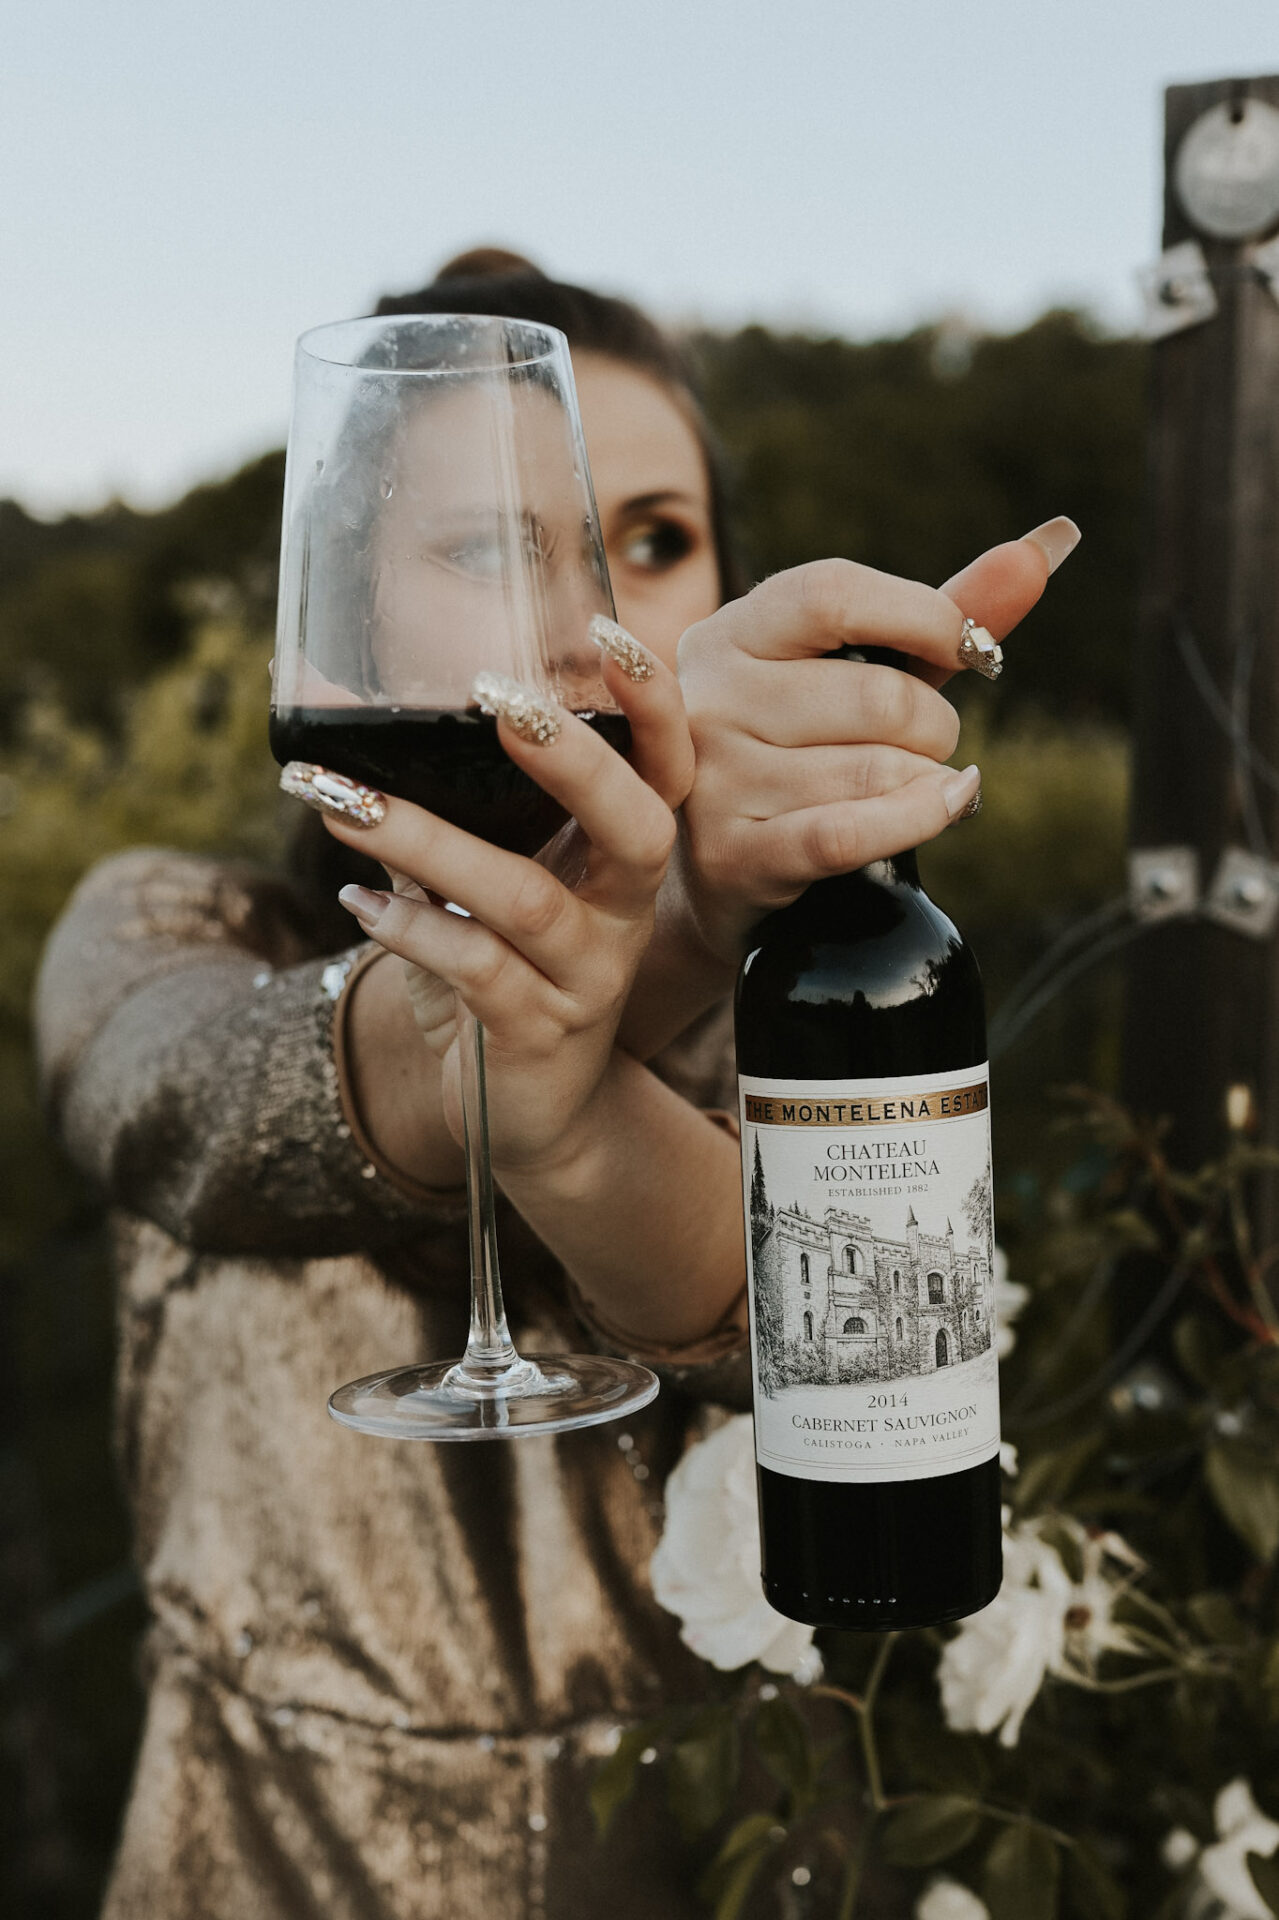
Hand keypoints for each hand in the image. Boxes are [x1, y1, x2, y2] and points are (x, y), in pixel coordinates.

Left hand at [319, 644, 691, 1175]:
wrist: (532, 1111)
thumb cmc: (509, 970)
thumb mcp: (505, 881)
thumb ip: (470, 812)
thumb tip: (362, 720)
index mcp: (623, 858)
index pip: (669, 770)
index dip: (654, 705)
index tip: (605, 632)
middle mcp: (624, 913)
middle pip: (636, 827)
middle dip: (573, 761)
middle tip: (498, 701)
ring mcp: (588, 978)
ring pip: (524, 900)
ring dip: (426, 843)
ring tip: (343, 804)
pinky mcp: (537, 1034)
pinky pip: (476, 971)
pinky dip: (409, 929)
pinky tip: (357, 901)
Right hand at [673, 520, 1078, 963]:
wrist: (719, 865)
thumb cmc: (803, 749)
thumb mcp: (861, 672)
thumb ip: (943, 612)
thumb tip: (1051, 539)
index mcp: (730, 633)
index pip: (832, 593)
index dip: (923, 614)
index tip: (971, 647)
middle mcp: (710, 700)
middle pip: (878, 697)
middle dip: (936, 725)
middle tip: (929, 742)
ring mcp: (715, 781)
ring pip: (877, 771)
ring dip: (926, 781)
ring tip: (910, 784)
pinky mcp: (733, 855)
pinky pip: (853, 833)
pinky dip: (922, 818)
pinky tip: (947, 805)